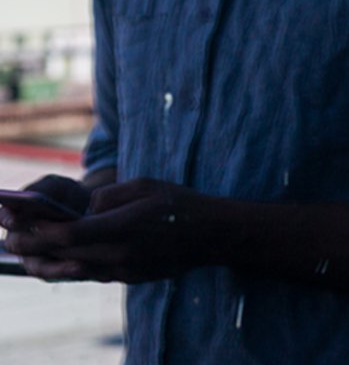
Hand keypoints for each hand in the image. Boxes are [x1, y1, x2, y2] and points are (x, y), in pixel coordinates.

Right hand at [1, 175, 94, 279]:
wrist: (89, 211)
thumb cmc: (66, 195)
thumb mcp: (56, 186)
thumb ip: (42, 190)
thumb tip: (29, 199)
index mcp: (13, 216)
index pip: (5, 217)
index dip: (8, 219)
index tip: (15, 219)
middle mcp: (20, 240)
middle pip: (20, 245)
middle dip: (35, 243)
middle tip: (53, 240)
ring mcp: (35, 258)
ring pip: (40, 267)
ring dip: (57, 267)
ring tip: (78, 264)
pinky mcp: (54, 269)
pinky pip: (59, 274)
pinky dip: (71, 271)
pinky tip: (85, 267)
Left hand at [4, 178, 219, 283]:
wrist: (213, 235)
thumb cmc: (180, 204)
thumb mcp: (144, 186)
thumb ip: (108, 196)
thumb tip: (83, 209)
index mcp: (122, 228)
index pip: (68, 233)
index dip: (39, 230)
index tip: (20, 222)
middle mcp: (120, 254)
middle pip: (64, 254)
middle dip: (33, 247)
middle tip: (9, 240)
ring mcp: (124, 270)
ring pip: (74, 269)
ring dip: (46, 262)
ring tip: (26, 253)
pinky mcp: (129, 278)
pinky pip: (92, 273)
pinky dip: (71, 266)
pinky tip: (60, 258)